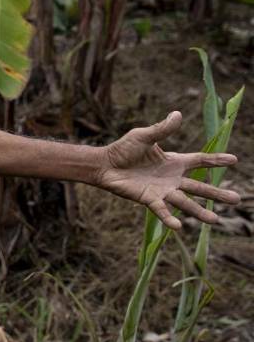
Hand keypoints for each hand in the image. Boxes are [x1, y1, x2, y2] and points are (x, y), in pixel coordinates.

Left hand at [94, 111, 239, 229]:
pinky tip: (179, 227)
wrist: (104, 164)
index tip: (234, 160)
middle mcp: (172, 178)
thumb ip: (162, 128)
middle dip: (217, 194)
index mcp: (174, 162)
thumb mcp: (144, 136)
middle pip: (199, 187)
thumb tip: (177, 114)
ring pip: (185, 202)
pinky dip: (169, 218)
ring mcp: (162, 190)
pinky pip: (161, 210)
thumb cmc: (123, 150)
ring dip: (200, 212)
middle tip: (237, 199)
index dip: (216, 160)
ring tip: (215, 220)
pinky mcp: (148, 199)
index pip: (200, 161)